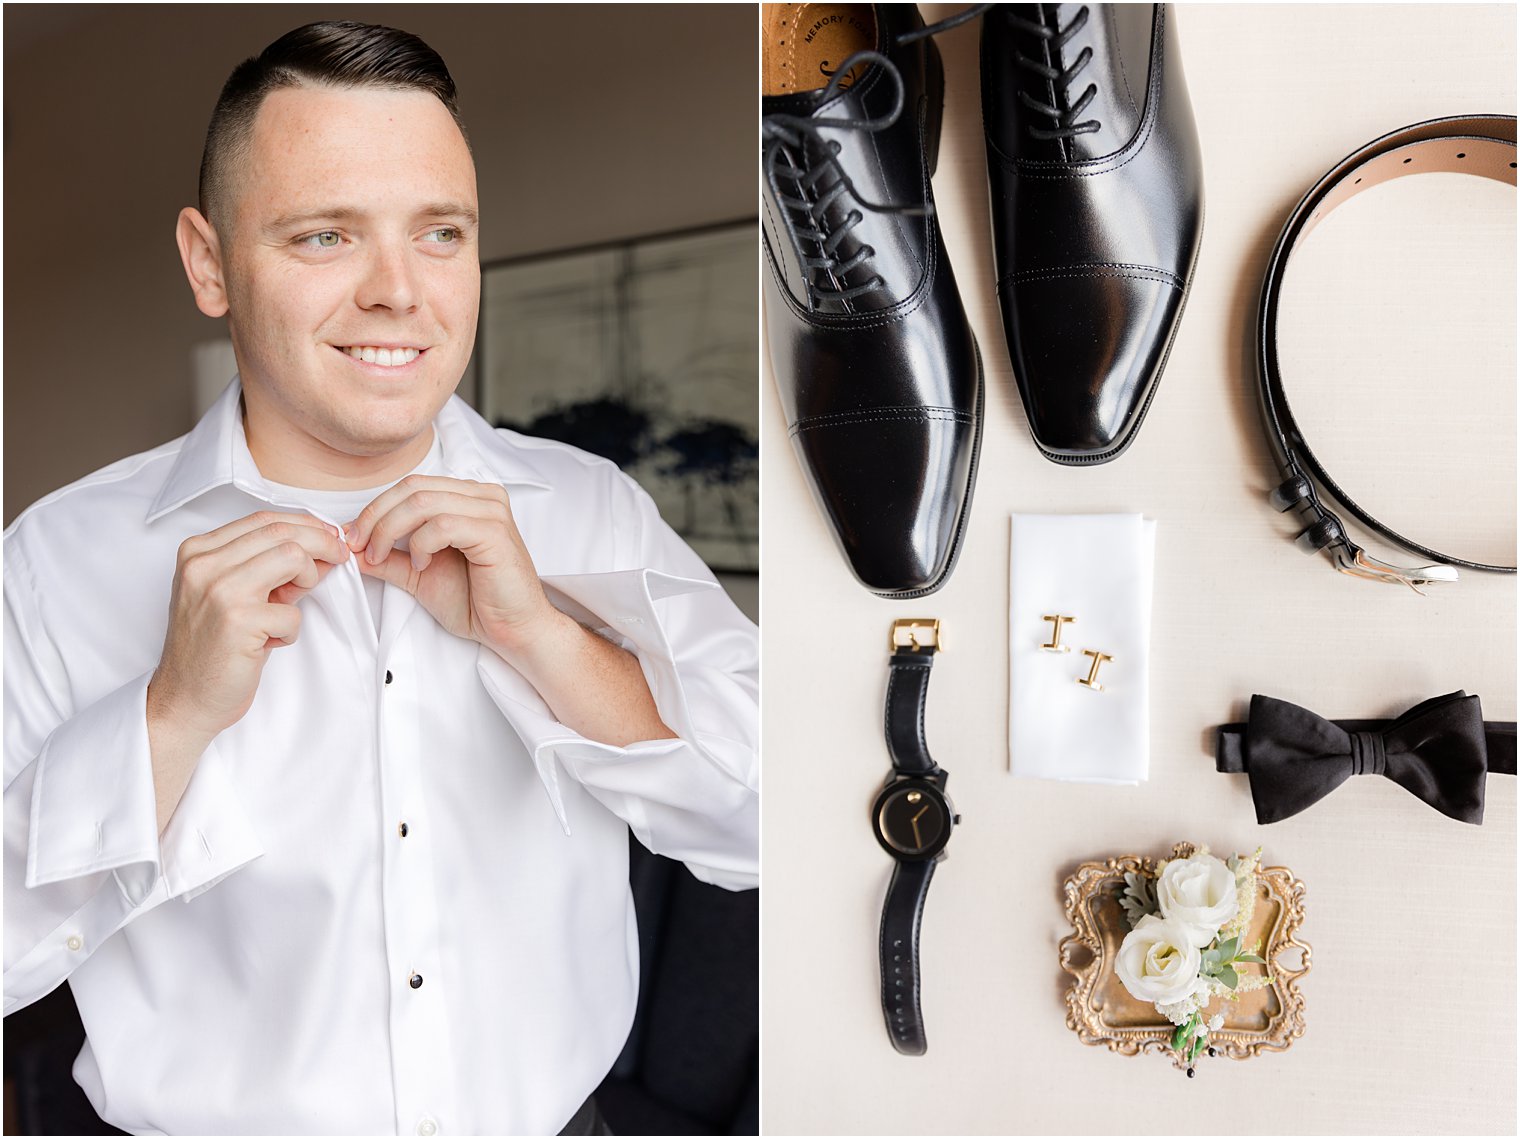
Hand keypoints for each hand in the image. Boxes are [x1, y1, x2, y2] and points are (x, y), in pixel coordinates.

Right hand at [149, 511, 349, 749]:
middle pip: (281, 533)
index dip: (305, 525)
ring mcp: (219, 590)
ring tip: (291, 605)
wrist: (184, 697)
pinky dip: (291, 628)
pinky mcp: (238, 620)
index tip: (328, 538)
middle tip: (338, 559)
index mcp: (197, 551)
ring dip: (308, 580)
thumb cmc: (211, 648)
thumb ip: (270, 568)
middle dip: (321, 544)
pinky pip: (293, 611)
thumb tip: (322, 548)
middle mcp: (204, 565)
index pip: (263, 520)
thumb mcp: (233, 595)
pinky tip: (270, 641)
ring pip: (293, 557)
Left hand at [344, 475, 559, 659]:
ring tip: (383, 557)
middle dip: (376, 517)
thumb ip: (390, 558)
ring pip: (422, 501)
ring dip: (391, 530)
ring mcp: (492, 511)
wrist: (514, 630)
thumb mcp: (420, 575)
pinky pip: (443, 524)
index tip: (352, 539)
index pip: (411, 486)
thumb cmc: (479, 602)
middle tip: (358, 546)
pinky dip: (421, 544)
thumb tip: (350, 547)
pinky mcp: (495, 532)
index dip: (376, 509)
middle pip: (413, 488)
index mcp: (469, 498)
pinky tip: (423, 565)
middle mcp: (483, 496)